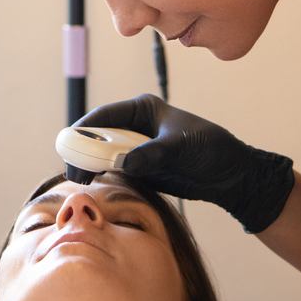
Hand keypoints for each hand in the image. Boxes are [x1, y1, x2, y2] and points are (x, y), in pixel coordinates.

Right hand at [74, 94, 294, 232]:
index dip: (84, 131)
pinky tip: (96, 190)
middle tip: (75, 174)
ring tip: (83, 184)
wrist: (230, 175)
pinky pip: (113, 173)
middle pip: (97, 138)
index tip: (70, 147)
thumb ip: (153, 154)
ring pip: (101, 157)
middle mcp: (133, 127)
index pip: (103, 117)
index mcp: (142, 110)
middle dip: (83, 153)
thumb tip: (124, 164)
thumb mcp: (182, 147)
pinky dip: (103, 180)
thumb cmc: (211, 149)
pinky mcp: (138, 169)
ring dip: (90, 168)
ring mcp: (134, 149)